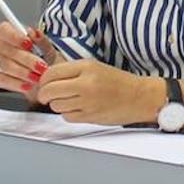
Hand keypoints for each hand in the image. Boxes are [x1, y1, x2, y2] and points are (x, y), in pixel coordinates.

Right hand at [0, 21, 60, 101]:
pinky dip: (17, 83)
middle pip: (7, 50)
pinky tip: (28, 84)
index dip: (15, 37)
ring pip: (6, 66)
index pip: (4, 30)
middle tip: (42, 66)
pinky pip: (3, 80)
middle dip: (27, 59)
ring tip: (38, 77)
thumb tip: (36, 33)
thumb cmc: (43, 56)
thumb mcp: (47, 47)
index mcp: (8, 32)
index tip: (29, 43)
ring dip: (24, 73)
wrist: (43, 73)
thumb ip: (41, 40)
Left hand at [35, 59, 158, 124]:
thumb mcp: (96, 68)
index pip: (51, 73)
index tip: (44, 83)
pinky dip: (69, 114)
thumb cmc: (119, 82)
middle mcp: (85, 84)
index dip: (43, 80)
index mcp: (87, 67)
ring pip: (55, 105)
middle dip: (44, 95)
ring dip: (58, 104)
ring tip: (71, 101)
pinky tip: (80, 109)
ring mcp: (87, 101)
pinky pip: (66, 116)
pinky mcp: (89, 116)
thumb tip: (47, 78)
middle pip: (49, 91)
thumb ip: (73, 71)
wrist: (140, 97)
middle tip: (47, 95)